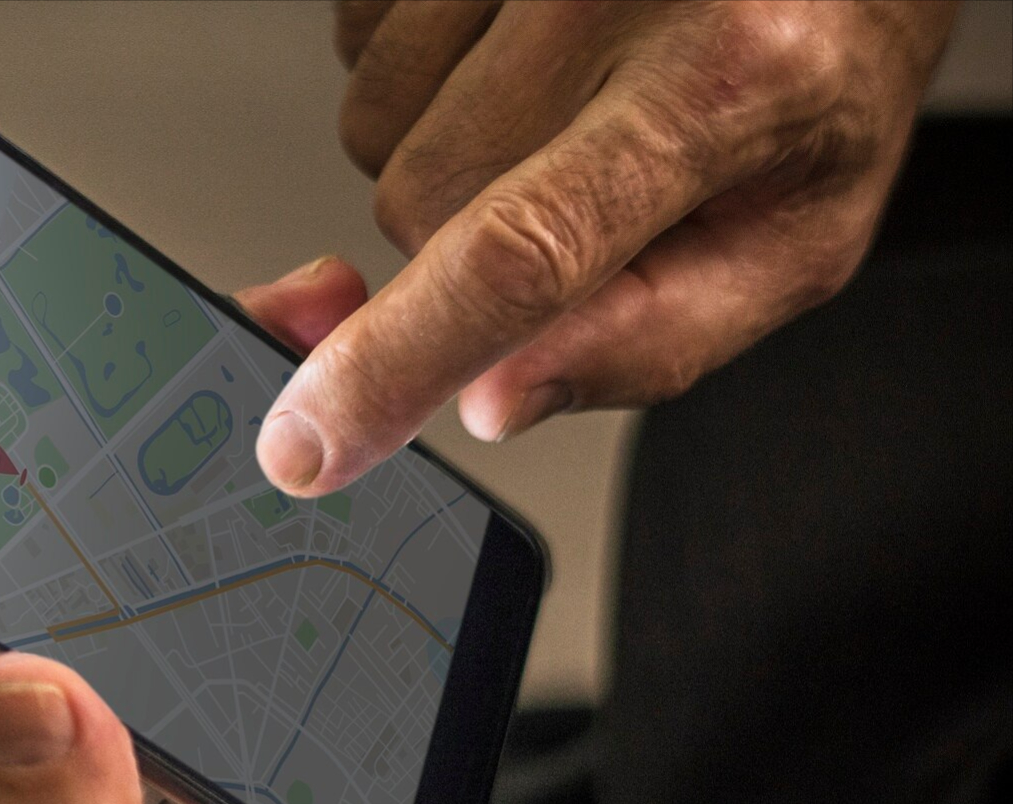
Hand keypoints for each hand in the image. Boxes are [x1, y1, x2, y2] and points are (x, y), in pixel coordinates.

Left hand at [0, 261, 368, 803]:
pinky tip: (259, 539)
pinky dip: (201, 593)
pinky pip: (139, 664)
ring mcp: (30, 787)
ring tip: (248, 409)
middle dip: (119, 471)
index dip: (39, 487)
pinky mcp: (100, 795)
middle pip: (26, 585)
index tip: (112, 386)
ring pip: (91, 610)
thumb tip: (22, 678)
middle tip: (215, 350)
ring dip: (166, 519)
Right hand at [255, 0, 957, 495]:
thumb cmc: (814, 75)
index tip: (310, 442)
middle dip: (468, 239)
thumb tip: (492, 401)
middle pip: (419, 203)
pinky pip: (362, 40)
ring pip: (374, 127)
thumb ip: (652, 340)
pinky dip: (420, 72)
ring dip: (439, 151)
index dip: (398, 359)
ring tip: (554, 108)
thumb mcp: (791, 238)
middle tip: (577, 190)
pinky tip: (510, 54)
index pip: (518, 252)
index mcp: (722, 82)